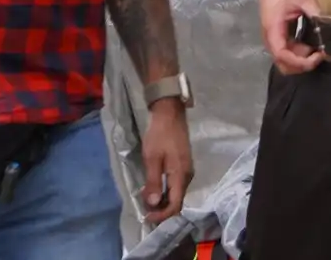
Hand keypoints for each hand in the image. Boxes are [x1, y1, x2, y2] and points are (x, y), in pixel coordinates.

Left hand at [139, 99, 193, 225]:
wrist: (170, 114)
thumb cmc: (160, 135)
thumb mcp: (152, 159)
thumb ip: (153, 182)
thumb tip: (153, 204)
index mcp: (181, 175)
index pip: (175, 205)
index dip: (162, 215)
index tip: (146, 217)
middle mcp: (187, 176)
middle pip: (177, 201)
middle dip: (160, 209)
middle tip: (143, 208)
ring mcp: (186, 170)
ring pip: (176, 193)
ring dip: (161, 200)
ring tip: (145, 197)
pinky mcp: (183, 166)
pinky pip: (175, 185)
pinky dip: (164, 190)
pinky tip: (152, 186)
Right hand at [258, 0, 325, 74]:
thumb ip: (314, 11)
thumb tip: (330, 24)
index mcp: (273, 29)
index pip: (282, 56)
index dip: (299, 61)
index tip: (317, 56)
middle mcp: (270, 38)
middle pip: (282, 64)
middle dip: (301, 65)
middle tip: (319, 55)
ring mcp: (273, 38)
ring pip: (285, 60)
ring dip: (301, 59)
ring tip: (318, 50)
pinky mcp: (278, 36)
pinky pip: (287, 52)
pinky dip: (299, 54)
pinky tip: (312, 46)